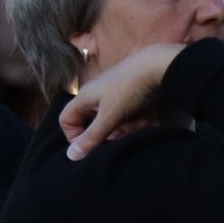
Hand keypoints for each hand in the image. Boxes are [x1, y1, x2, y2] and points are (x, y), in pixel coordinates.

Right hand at [59, 43, 185, 159]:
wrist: (156, 66)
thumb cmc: (128, 90)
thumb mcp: (109, 117)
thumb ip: (91, 137)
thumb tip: (71, 156)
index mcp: (84, 98)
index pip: (66, 120)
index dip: (73, 136)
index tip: (90, 146)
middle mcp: (95, 95)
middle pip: (92, 123)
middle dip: (107, 134)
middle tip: (121, 137)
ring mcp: (111, 94)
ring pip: (111, 121)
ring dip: (124, 128)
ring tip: (139, 124)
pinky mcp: (127, 95)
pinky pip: (124, 114)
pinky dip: (132, 120)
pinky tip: (145, 119)